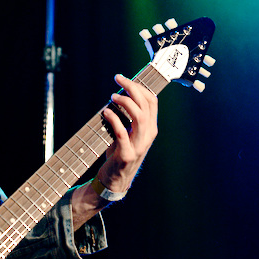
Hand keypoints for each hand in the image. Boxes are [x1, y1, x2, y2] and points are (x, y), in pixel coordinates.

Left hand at [97, 74, 158, 193]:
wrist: (115, 180)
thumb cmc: (119, 153)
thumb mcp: (127, 133)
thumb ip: (126, 118)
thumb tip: (117, 95)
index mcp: (150, 128)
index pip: (152, 101)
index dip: (139, 87)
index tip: (124, 78)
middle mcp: (148, 135)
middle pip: (146, 105)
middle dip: (132, 88)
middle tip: (118, 80)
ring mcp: (139, 145)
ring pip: (139, 117)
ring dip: (126, 103)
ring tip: (113, 96)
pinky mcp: (127, 154)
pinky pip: (123, 133)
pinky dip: (115, 120)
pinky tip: (106, 112)